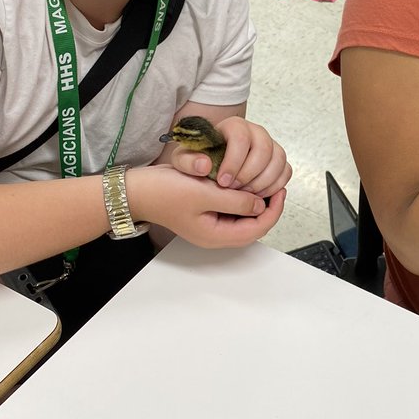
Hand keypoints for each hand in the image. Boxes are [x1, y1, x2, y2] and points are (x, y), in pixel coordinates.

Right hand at [128, 164, 286, 248]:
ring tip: (266, 184)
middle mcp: (214, 234)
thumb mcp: (204, 194)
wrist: (137, 189)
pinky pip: (232, 210)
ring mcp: (209, 224)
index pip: (256, 229)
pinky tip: (247, 183)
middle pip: (252, 227)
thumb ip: (236, 201)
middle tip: (277, 188)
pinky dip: (243, 198)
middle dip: (268, 208)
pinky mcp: (205, 213)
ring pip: (243, 218)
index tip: (281, 191)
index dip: (273, 212)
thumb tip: (261, 204)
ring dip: (256, 203)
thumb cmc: (165, 192)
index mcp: (215, 235)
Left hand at [169, 116, 291, 197]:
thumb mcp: (184, 160)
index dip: (233, 163)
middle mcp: (257, 132)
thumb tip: (204, 165)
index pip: (241, 139)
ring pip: (278, 160)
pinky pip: (285, 171)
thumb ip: (187, 162)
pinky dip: (275, 186)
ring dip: (263, 181)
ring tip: (245, 195)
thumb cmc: (199, 160)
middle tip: (234, 190)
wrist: (210, 163)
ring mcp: (270, 146)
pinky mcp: (278, 161)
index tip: (222, 182)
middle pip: (264, 149)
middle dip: (249, 174)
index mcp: (235, 126)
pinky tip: (258, 196)